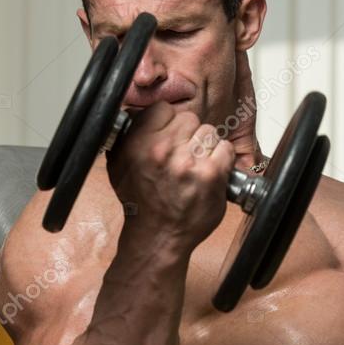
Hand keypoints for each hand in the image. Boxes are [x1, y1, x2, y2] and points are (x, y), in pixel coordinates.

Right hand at [106, 102, 235, 251]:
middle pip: (189, 119)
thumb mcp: (118, 164)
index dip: (168, 121)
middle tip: (182, 154)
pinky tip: (209, 171)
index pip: (163, 108)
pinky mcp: (211, 175)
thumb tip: (135, 109)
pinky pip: (225, 148)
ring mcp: (189, 162)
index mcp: (139, 143)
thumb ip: (126, 133)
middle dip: (187, 135)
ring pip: (208, 132)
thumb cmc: (141, 202)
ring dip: (205, 147)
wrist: (158, 235)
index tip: (169, 135)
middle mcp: (163, 150)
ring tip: (195, 165)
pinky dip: (221, 159)